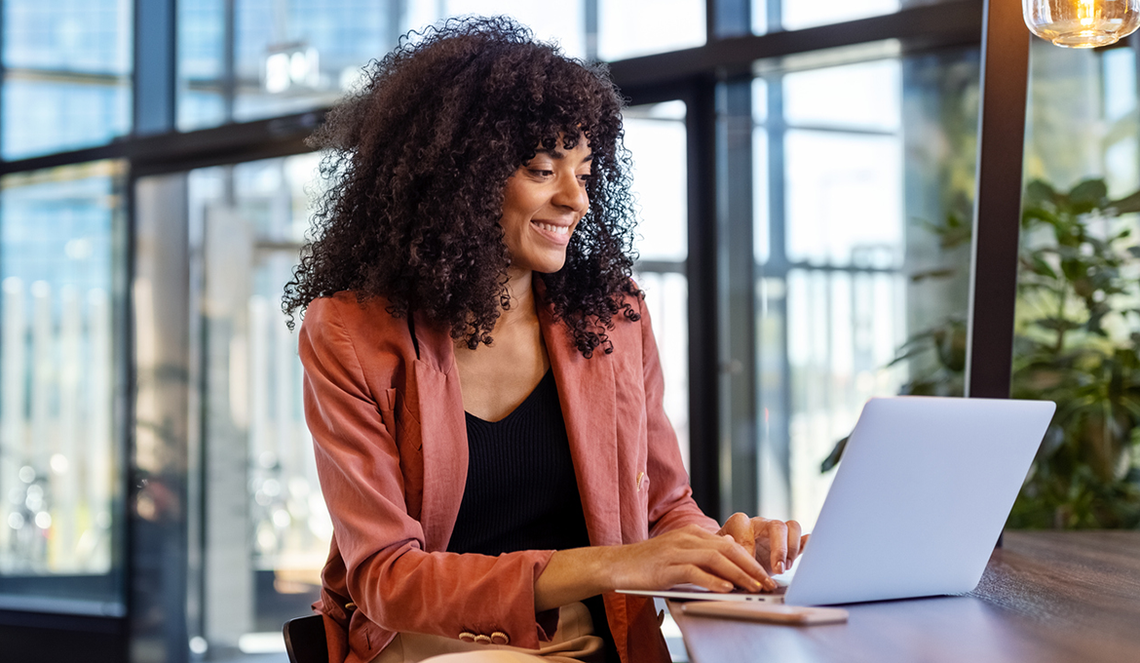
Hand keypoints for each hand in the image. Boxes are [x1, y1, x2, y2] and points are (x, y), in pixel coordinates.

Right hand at [605, 524, 774, 592]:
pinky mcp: (666, 566)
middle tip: (766, 583)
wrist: (617, 564)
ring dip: (738, 574)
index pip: (729, 545)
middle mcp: (687, 537)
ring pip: (715, 559)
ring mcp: (676, 550)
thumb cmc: (649, 562)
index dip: (750, 560)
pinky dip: (712, 580)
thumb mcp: (679, 550)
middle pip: (727, 550)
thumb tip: (730, 548)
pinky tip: (725, 589)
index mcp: (692, 532)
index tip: (765, 576)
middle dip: (750, 567)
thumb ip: (703, 549)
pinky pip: (694, 571)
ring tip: (752, 588)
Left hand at [717, 512, 808, 575]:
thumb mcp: (720, 555)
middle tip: (779, 569)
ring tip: (786, 567)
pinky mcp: (787, 543)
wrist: (730, 559)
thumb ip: (725, 551)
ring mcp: (775, 532)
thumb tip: (732, 545)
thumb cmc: (723, 555)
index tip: (749, 566)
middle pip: (777, 526)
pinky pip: (802, 539)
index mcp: (740, 523)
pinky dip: (807, 545)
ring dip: (792, 549)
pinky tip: (809, 555)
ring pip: (792, 527)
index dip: (749, 549)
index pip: (747, 529)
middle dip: (780, 549)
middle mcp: (760, 524)